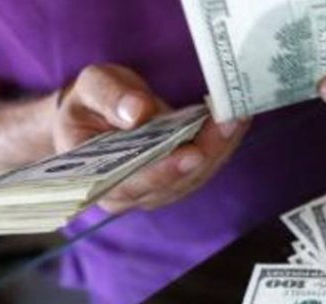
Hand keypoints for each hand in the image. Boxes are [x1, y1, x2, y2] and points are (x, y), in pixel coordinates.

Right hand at [53, 64, 248, 212]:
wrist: (96, 116)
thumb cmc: (88, 104)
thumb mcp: (90, 88)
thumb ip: (109, 97)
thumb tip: (137, 111)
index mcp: (93, 177)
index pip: (131, 183)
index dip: (163, 171)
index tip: (192, 153)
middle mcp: (127, 194)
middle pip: (173, 182)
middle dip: (205, 153)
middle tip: (229, 124)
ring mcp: (155, 191)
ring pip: (194, 177)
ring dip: (220, 148)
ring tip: (237, 118)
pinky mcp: (177, 181)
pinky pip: (203, 169)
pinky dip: (222, 146)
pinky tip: (236, 123)